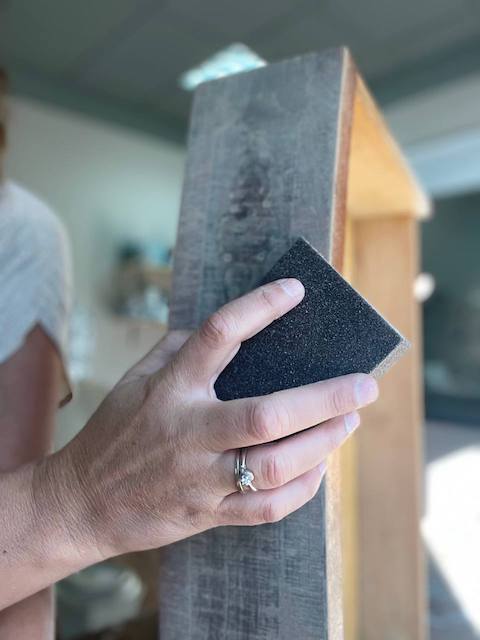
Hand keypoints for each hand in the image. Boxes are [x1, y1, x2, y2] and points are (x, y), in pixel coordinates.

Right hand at [39, 278, 378, 559]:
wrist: (83, 501)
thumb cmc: (115, 431)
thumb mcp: (136, 379)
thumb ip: (178, 349)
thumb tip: (229, 329)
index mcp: (170, 389)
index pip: (218, 335)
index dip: (259, 307)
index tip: (295, 291)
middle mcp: (188, 432)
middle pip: (267, 415)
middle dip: (325, 398)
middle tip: (365, 384)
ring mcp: (200, 477)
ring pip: (275, 466)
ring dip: (323, 442)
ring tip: (350, 420)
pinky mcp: (208, 513)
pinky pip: (267, 508)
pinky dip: (303, 487)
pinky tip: (320, 465)